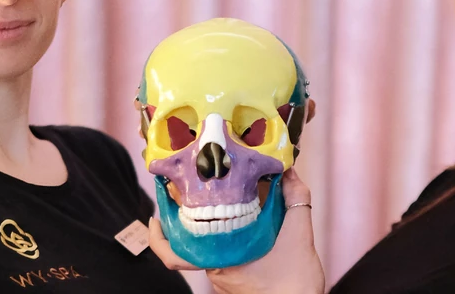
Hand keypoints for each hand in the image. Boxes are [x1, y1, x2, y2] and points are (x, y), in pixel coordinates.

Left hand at [149, 168, 324, 293]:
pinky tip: (245, 226)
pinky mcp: (236, 284)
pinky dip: (229, 240)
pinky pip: (225, 257)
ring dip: (215, 228)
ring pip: (211, 248)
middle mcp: (217, 271)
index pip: (175, 254)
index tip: (155, 217)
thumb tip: (290, 172)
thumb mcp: (299, 236)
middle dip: (192, 216)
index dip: (159, 236)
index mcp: (221, 259)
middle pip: (193, 241)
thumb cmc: (294, 284)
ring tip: (225, 202)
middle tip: (194, 191)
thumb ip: (296, 200)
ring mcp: (226, 280)